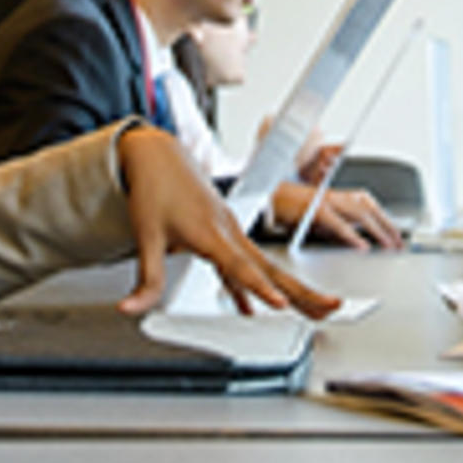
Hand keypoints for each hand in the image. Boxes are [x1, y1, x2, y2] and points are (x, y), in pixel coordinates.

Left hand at [114, 126, 338, 318]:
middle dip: (303, 291)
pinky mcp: (226, 232)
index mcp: (210, 232)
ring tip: (319, 308)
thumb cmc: (153, 189)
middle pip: (271, 267)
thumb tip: (131, 308)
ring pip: (268, 265)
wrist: (157, 154)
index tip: (281, 305)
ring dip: (295, 288)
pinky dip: (256, 286)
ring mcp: (231, 231)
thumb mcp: (145, 237)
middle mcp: (228, 231)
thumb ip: (146, 280)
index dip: (261, 288)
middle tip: (331, 306)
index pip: (241, 267)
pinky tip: (254, 307)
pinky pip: (247, 264)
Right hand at [272, 182, 405, 249]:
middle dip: (387, 226)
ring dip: (377, 230)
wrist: (267, 201)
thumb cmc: (291, 211)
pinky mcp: (315, 209)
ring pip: (359, 213)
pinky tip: (362, 246)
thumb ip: (339, 231)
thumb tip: (358, 243)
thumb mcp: (320, 223)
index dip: (386, 220)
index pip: (370, 205)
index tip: (397, 236)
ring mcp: (326, 200)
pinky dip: (352, 235)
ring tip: (388, 245)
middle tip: (399, 244)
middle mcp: (335, 195)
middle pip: (369, 208)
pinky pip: (338, 223)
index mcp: (338, 196)